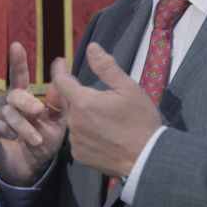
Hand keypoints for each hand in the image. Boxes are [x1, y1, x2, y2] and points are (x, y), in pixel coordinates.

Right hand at [0, 43, 65, 185]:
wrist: (32, 171)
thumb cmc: (43, 143)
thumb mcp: (57, 122)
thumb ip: (59, 99)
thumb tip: (60, 67)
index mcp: (23, 98)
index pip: (19, 75)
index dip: (17, 61)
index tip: (16, 45)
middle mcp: (7, 104)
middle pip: (14, 94)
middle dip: (27, 102)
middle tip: (39, 112)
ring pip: (6, 112)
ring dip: (22, 125)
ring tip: (36, 139)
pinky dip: (3, 128)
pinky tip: (12, 136)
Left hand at [49, 43, 161, 179]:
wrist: (146, 158)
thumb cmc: (139, 120)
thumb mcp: (128, 88)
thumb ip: (106, 67)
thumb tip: (91, 47)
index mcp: (83, 102)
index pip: (60, 80)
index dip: (60, 69)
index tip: (61, 62)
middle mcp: (73, 122)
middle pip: (71, 103)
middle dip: (82, 98)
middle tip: (105, 101)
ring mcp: (75, 141)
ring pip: (75, 121)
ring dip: (85, 117)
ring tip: (108, 121)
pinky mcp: (80, 156)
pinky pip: (79, 139)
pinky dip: (87, 134)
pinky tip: (104, 136)